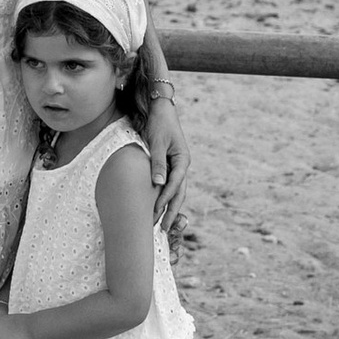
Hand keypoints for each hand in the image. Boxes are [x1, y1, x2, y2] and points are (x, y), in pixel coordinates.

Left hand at [148, 92, 191, 233]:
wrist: (160, 108)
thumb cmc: (158, 123)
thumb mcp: (157, 142)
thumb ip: (158, 163)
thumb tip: (159, 183)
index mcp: (182, 160)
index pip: (174, 185)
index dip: (165, 200)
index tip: (156, 213)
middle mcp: (182, 165)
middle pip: (178, 193)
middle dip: (171, 211)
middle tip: (164, 229)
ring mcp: (177, 166)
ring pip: (175, 192)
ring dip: (169, 207)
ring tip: (162, 224)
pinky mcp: (170, 165)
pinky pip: (169, 185)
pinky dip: (165, 197)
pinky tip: (158, 207)